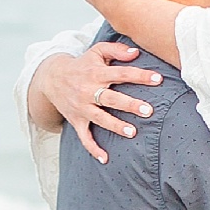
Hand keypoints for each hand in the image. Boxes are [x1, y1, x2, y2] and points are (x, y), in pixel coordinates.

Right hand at [29, 42, 162, 164]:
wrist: (51, 78)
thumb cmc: (82, 65)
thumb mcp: (96, 51)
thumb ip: (117, 50)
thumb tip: (137, 52)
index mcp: (97, 73)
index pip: (121, 73)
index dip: (140, 76)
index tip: (158, 80)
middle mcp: (89, 90)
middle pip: (111, 98)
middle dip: (130, 104)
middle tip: (148, 111)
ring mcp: (82, 107)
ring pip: (100, 118)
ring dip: (115, 126)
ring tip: (132, 132)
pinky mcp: (76, 121)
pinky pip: (84, 137)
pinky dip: (93, 149)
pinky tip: (105, 159)